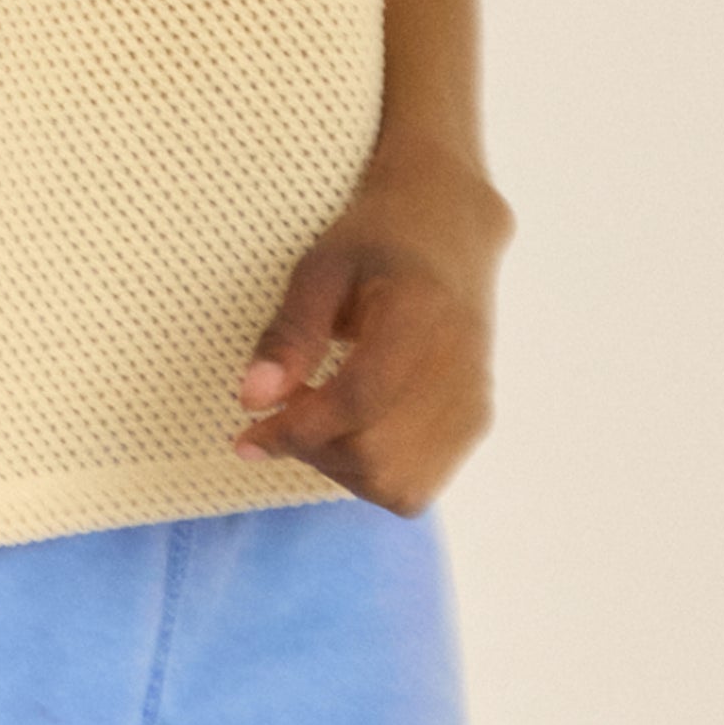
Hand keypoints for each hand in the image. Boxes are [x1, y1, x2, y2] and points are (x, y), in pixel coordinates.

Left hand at [231, 144, 514, 515]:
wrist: (450, 235)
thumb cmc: (378, 246)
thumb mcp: (320, 270)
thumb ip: (288, 335)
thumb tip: (252, 400)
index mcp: (421, 315)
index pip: (356, 401)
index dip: (295, 430)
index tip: (248, 435)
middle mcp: (458, 367)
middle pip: (373, 454)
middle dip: (311, 448)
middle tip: (286, 411)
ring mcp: (473, 403)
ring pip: (393, 484)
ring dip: (339, 467)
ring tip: (321, 418)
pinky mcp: (475, 427)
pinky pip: (413, 488)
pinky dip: (371, 475)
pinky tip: (355, 433)